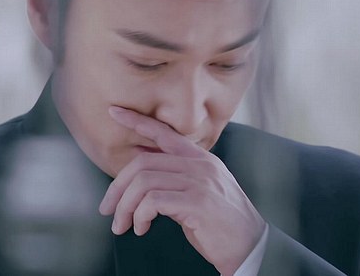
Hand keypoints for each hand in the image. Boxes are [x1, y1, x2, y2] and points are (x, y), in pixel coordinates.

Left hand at [99, 106, 265, 275]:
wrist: (250, 246)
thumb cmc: (220, 224)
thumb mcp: (199, 193)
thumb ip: (176, 179)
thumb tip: (141, 171)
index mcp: (201, 159)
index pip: (165, 133)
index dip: (137, 121)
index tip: (114, 112)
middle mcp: (201, 165)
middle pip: (143, 162)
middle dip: (117, 187)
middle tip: (108, 209)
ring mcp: (200, 182)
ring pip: (144, 182)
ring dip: (126, 207)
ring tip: (123, 226)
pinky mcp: (197, 202)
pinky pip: (153, 201)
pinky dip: (140, 216)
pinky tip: (142, 228)